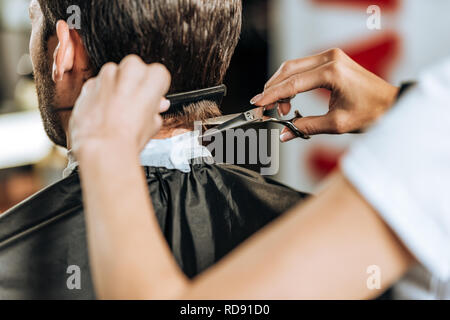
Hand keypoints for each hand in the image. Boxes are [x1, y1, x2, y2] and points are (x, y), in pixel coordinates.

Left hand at [69, 55, 171, 157]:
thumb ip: (155, 109)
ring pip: (114, 73)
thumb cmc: (128, 138)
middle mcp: (129, 72)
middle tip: (136, 103)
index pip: (158, 73)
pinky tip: (104, 112)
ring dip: (116, 86)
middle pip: (135, 67)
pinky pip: (97, 84)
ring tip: (118, 110)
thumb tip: (156, 105)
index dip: (156, 88)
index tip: (153, 98)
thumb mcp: (153, 125)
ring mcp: (106, 77)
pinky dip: (100, 94)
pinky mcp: (89, 85)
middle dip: (135, 81)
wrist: (102, 147)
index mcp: (151, 79)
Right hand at [250, 48, 398, 141]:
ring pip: (293, 67)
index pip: (292, 83)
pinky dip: (292, 82)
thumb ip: (306, 126)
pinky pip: (303, 68)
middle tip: (264, 108)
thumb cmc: (372, 112)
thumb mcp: (336, 123)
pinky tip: (289, 97)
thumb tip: (285, 133)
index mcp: (332, 72)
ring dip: (282, 86)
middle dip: (273, 89)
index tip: (257, 104)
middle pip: (289, 69)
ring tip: (280, 108)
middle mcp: (330, 58)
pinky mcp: (331, 61)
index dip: (272, 95)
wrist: (391, 104)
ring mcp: (331, 57)